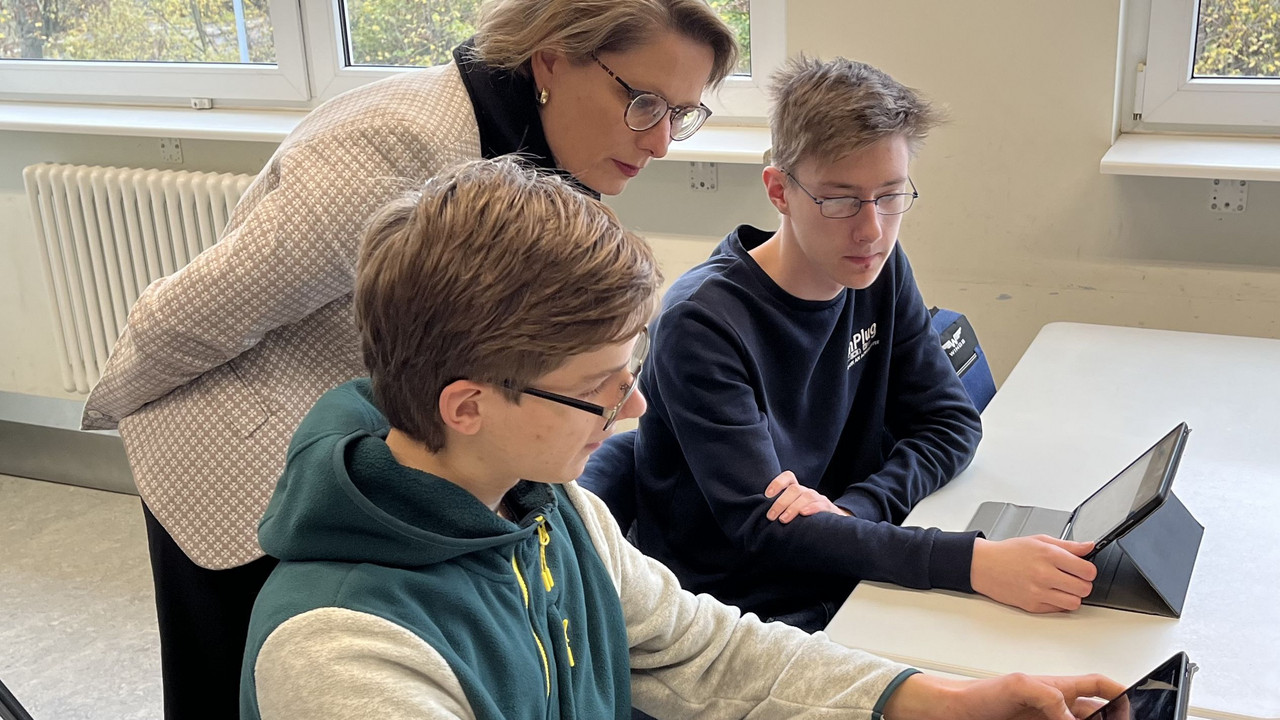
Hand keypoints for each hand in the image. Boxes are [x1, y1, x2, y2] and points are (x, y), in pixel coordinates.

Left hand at [763, 470, 850, 522]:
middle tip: (770, 516)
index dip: (777, 483)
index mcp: (797, 490)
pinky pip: (820, 505)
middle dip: (780, 502)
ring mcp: (818, 498)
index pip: (788, 477)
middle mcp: (807, 491)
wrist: (831, 524)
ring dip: (793, 508)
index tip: (767, 495)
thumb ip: (779, 510)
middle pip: (794, 489)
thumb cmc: (804, 518)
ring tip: (783, 520)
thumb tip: (758, 516)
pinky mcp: (828, 508)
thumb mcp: (792, 511)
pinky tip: (803, 514)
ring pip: (806, 496)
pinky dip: (812, 508)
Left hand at [882, 671, 1124, 719]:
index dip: (1119, 692)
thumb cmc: (978, 693)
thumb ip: (1047, 696)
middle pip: (1095, 716)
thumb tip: (1069, 717)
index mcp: (1057, 688)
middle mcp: (1055, 709)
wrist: (949, 713)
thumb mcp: (1017, 685)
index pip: (1097, 686)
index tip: (1138, 700)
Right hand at [971, 535, 1097, 611]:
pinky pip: (1059, 609)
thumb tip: (1089, 547)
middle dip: (1083, 584)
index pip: (1087, 570)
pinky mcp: (1032, 606)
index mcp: (1048, 555)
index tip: (1084, 569)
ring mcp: (1038, 592)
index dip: (1089, 570)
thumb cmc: (1010, 552)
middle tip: (1074, 579)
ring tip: (1063, 588)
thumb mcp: (1039, 540)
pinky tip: (1050, 592)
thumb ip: (1068, 545)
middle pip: (1084, 588)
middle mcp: (1044, 574)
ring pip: (1074, 602)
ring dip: (1073, 596)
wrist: (984, 566)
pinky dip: (1059, 602)